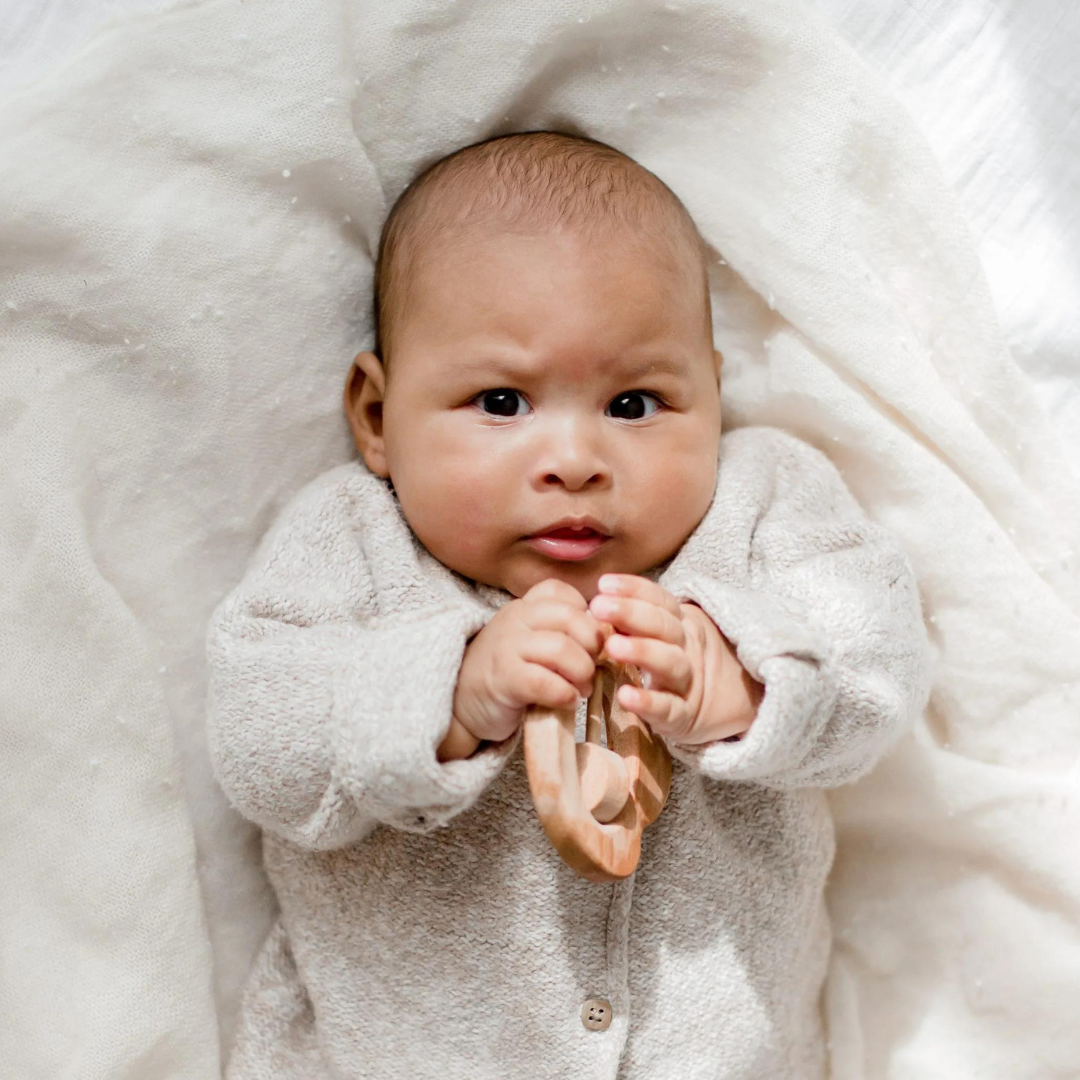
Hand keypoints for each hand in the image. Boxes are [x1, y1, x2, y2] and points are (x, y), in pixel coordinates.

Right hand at [440, 578, 609, 760]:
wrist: (461, 701)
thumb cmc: (509, 672)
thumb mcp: (533, 642)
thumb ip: (564, 633)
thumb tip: (609, 638)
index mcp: (526, 606)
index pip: (564, 593)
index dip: (587, 617)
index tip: (589, 643)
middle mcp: (515, 618)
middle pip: (572, 618)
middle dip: (593, 646)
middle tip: (593, 667)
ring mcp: (506, 646)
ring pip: (562, 648)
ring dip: (582, 673)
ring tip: (582, 688)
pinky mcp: (502, 679)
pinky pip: (544, 681)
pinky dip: (565, 694)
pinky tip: (567, 701)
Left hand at [587, 574, 762, 745]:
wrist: (711, 704)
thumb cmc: (666, 661)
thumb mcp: (656, 636)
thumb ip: (628, 622)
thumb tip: (587, 609)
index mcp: (678, 624)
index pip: (660, 600)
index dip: (634, 590)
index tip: (604, 584)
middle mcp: (685, 648)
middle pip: (665, 626)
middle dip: (632, 613)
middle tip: (600, 606)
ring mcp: (686, 681)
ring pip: (671, 663)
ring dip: (642, 651)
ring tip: (613, 645)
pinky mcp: (682, 715)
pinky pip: (668, 708)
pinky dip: (648, 702)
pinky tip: (625, 695)